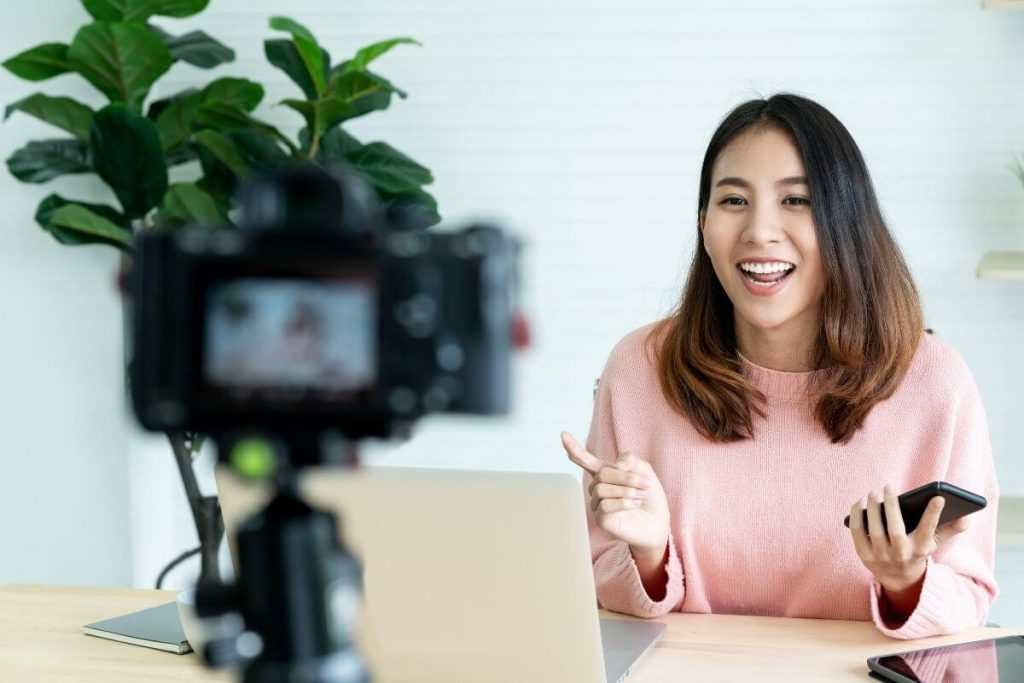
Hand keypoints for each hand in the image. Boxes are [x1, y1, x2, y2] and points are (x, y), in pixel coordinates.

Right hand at [561, 431, 669, 560]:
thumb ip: (630, 460)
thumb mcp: (644, 470)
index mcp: (605, 473)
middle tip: (645, 484)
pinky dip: (624, 503)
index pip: (585, 460)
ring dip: (626, 490)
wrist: (658, 521)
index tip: (563, 434)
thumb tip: (615, 465)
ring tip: (640, 495)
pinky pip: (605, 505)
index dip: (574, 448)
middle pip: (602, 473)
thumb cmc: (650, 496)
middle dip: (626, 477)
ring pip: (602, 489)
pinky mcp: (601, 519)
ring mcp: (597, 504)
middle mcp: (597, 488)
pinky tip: (634, 505)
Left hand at [849, 484, 970, 592]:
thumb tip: (966, 518)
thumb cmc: (916, 551)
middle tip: (888, 486)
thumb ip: (949, 529)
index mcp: (920, 549)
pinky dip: (856, 515)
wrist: (898, 578)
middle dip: (892, 506)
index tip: (939, 497)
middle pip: (895, 530)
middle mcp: (901, 554)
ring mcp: (880, 556)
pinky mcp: (864, 555)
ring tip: (873, 493)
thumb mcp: (934, 543)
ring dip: (872, 509)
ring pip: (874, 530)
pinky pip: (857, 532)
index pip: (928, 530)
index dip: (934, 514)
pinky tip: (860, 502)